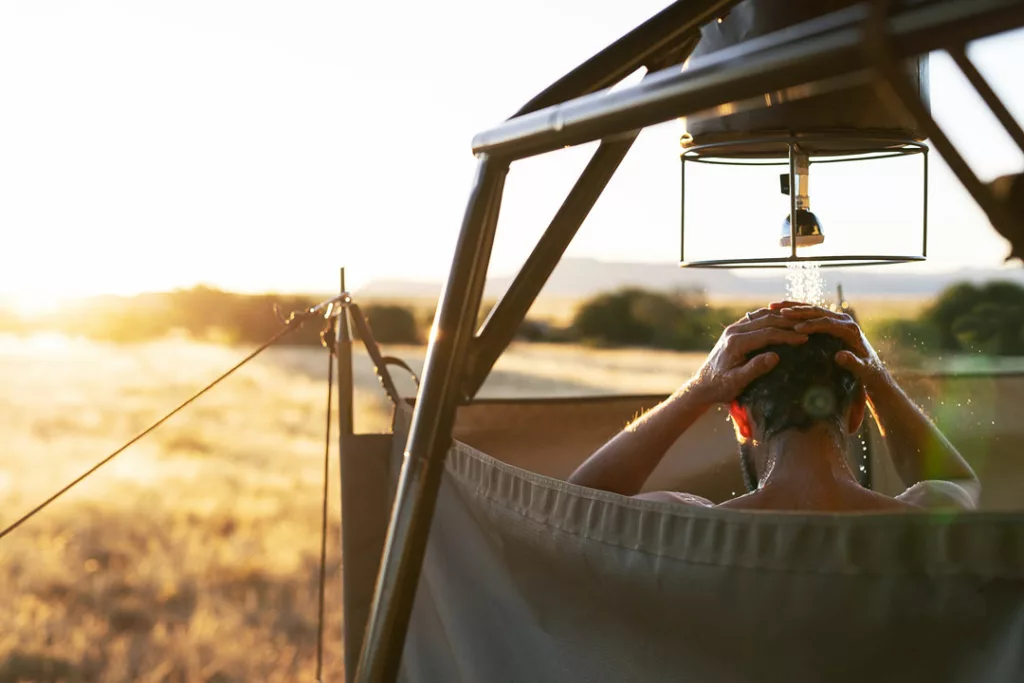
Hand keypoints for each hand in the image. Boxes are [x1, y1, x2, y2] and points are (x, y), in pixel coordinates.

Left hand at [690, 311, 807, 404]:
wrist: (703, 385)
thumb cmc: (720, 387)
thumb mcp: (737, 382)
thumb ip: (755, 369)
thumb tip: (775, 357)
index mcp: (735, 343)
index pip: (767, 334)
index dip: (787, 335)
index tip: (805, 339)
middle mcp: (733, 331)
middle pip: (766, 320)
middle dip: (788, 324)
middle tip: (808, 328)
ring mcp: (733, 328)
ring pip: (761, 316)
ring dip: (780, 317)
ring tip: (800, 322)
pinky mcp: (734, 330)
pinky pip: (755, 319)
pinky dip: (770, 317)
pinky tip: (783, 320)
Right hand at [777, 305, 892, 393]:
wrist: (872, 367)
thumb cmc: (867, 372)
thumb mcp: (863, 370)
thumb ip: (853, 363)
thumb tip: (840, 356)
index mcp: (851, 329)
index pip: (828, 323)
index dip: (812, 324)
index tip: (796, 328)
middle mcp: (844, 320)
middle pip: (818, 312)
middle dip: (798, 312)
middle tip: (780, 313)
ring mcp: (837, 319)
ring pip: (812, 309)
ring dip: (793, 307)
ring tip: (774, 307)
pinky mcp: (830, 321)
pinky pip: (811, 313)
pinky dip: (796, 310)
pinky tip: (780, 310)